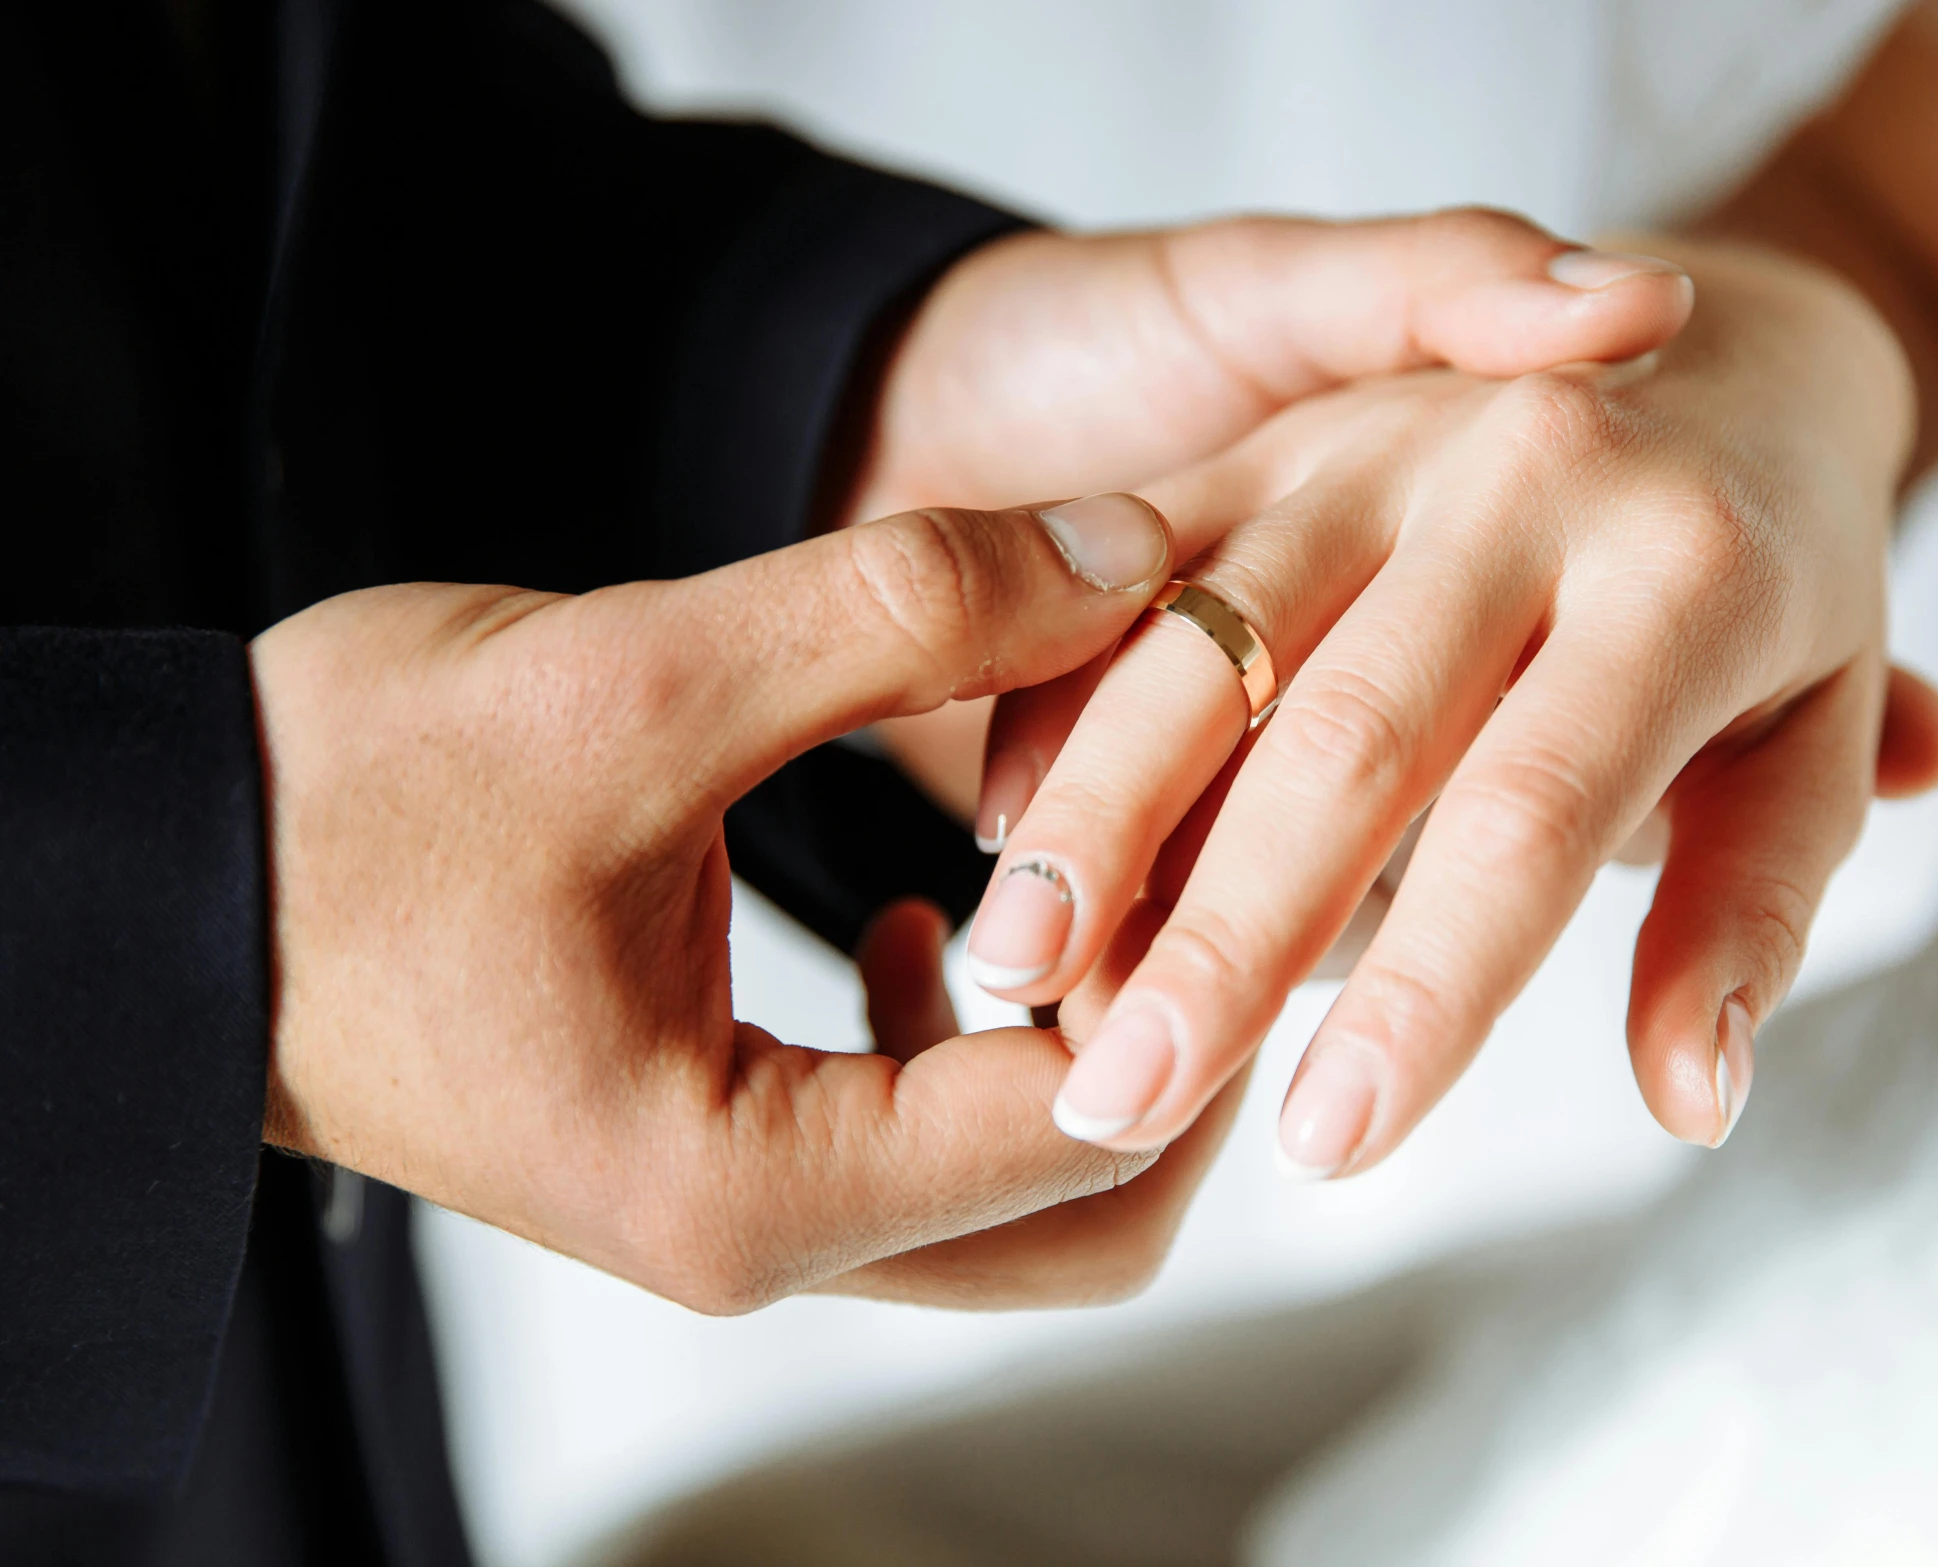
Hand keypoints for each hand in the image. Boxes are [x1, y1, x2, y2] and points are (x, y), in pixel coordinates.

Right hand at [254, 492, 1190, 1311]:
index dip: (1198, 962)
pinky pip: (918, 1139)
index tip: (1242, 806)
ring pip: (1015, 1191)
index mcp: (750, 1183)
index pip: (1090, 1124)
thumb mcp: (633, 675)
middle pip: (1088, 1215)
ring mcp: (744, 1210)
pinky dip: (982, 1033)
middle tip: (1210, 856)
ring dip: (1084, 1031)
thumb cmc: (341, 807)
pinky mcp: (721, 1151)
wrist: (166, 885)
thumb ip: (897, 611)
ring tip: (1088, 859)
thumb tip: (1138, 557)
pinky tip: (946, 904)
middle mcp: (762, 1239)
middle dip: (1175, 1039)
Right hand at [961, 240, 1937, 1170]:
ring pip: (1212, 641)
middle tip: (1115, 1104)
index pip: (1534, 819)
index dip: (1429, 994)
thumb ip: (1749, 913)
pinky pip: (1148, 560)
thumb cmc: (1783, 585)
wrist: (1742, 342)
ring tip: (1017, 976)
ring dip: (1100, 816)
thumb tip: (1691, 1103)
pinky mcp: (1288, 423)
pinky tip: (999, 831)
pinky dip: (1068, 691)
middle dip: (1222, 937)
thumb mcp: (1813, 742)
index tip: (1331, 1148)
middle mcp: (1528, 480)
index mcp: (1686, 572)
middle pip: (1347, 738)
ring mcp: (1389, 438)